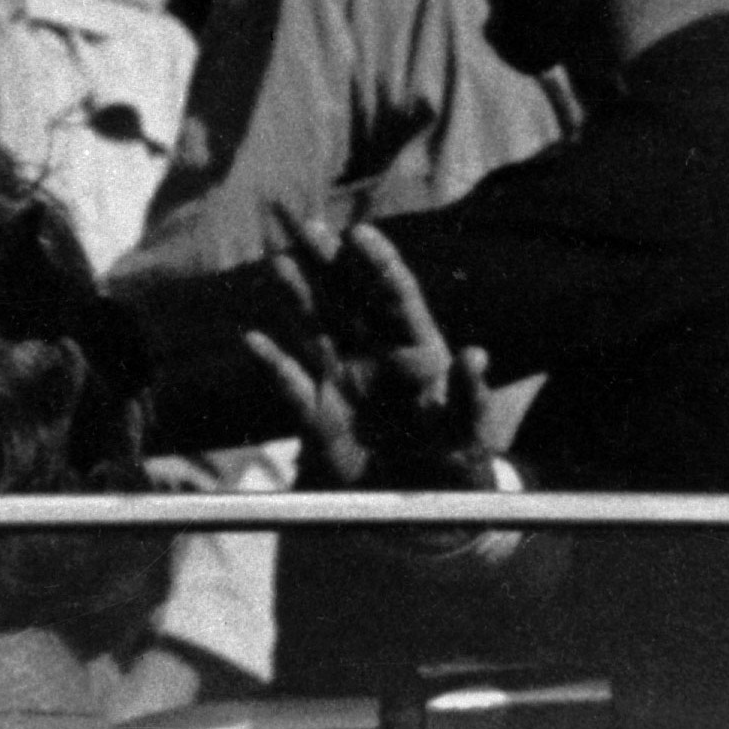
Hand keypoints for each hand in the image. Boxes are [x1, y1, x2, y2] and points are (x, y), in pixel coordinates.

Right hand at [242, 213, 500, 488]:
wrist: (422, 504)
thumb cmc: (456, 458)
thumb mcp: (472, 431)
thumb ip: (472, 395)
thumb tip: (476, 354)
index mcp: (418, 349)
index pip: (397, 296)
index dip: (378, 264)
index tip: (359, 233)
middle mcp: (376, 355)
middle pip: (349, 299)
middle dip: (328, 262)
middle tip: (307, 224)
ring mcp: (344, 380)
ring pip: (315, 328)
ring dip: (297, 298)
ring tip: (278, 262)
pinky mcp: (319, 415)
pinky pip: (292, 386)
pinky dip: (273, 365)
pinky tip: (252, 341)